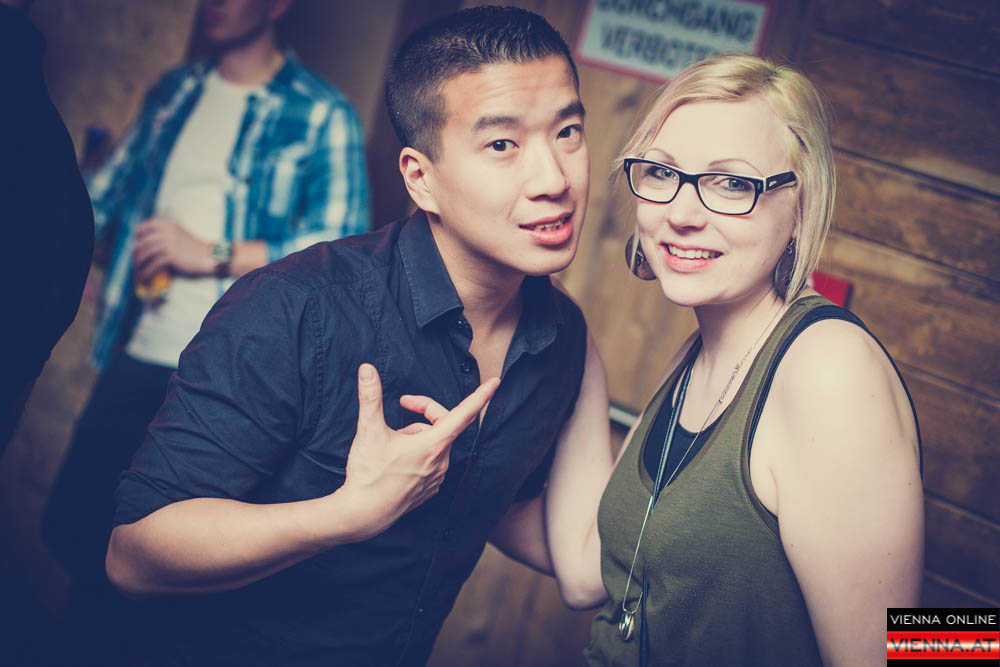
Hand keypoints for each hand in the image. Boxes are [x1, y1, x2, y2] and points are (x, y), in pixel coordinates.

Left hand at [131, 217, 213, 281]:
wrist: (208, 256)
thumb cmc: (194, 248)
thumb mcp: (179, 233)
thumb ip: (166, 233)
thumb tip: (148, 242)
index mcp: (168, 224)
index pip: (144, 227)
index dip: (138, 235)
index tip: (136, 243)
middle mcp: (166, 231)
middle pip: (142, 242)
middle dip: (136, 253)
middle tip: (136, 261)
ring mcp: (168, 243)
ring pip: (145, 254)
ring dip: (138, 264)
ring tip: (137, 271)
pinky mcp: (171, 256)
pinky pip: (153, 265)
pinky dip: (146, 272)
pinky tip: (144, 277)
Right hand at [341, 364, 498, 536]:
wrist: (362, 514)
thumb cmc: (368, 474)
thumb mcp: (369, 431)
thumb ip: (370, 397)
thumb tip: (367, 369)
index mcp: (433, 444)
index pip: (464, 413)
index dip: (480, 396)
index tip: (495, 383)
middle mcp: (441, 461)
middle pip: (443, 423)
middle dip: (424, 410)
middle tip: (401, 404)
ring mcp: (437, 477)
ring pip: (434, 442)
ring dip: (417, 434)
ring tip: (393, 442)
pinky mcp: (430, 488)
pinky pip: (431, 460)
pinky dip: (418, 452)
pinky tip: (398, 461)